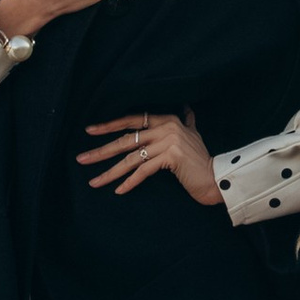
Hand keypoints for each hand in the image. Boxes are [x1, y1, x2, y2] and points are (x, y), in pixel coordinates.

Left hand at [77, 111, 221, 205]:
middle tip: (81, 159)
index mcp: (167, 120)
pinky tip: (118, 190)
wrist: (217, 177)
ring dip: (110, 172)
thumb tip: (188, 108)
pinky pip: (143, 171)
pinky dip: (130, 182)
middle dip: (101, 151)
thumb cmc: (202, 159)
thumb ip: (188, 121)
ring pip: (131, 158)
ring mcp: (168, 142)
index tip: (90, 131)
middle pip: (126, 140)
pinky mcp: (171, 157)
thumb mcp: (193, 135)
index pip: (132, 119)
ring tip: (94, 182)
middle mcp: (166, 128)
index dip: (110, 125)